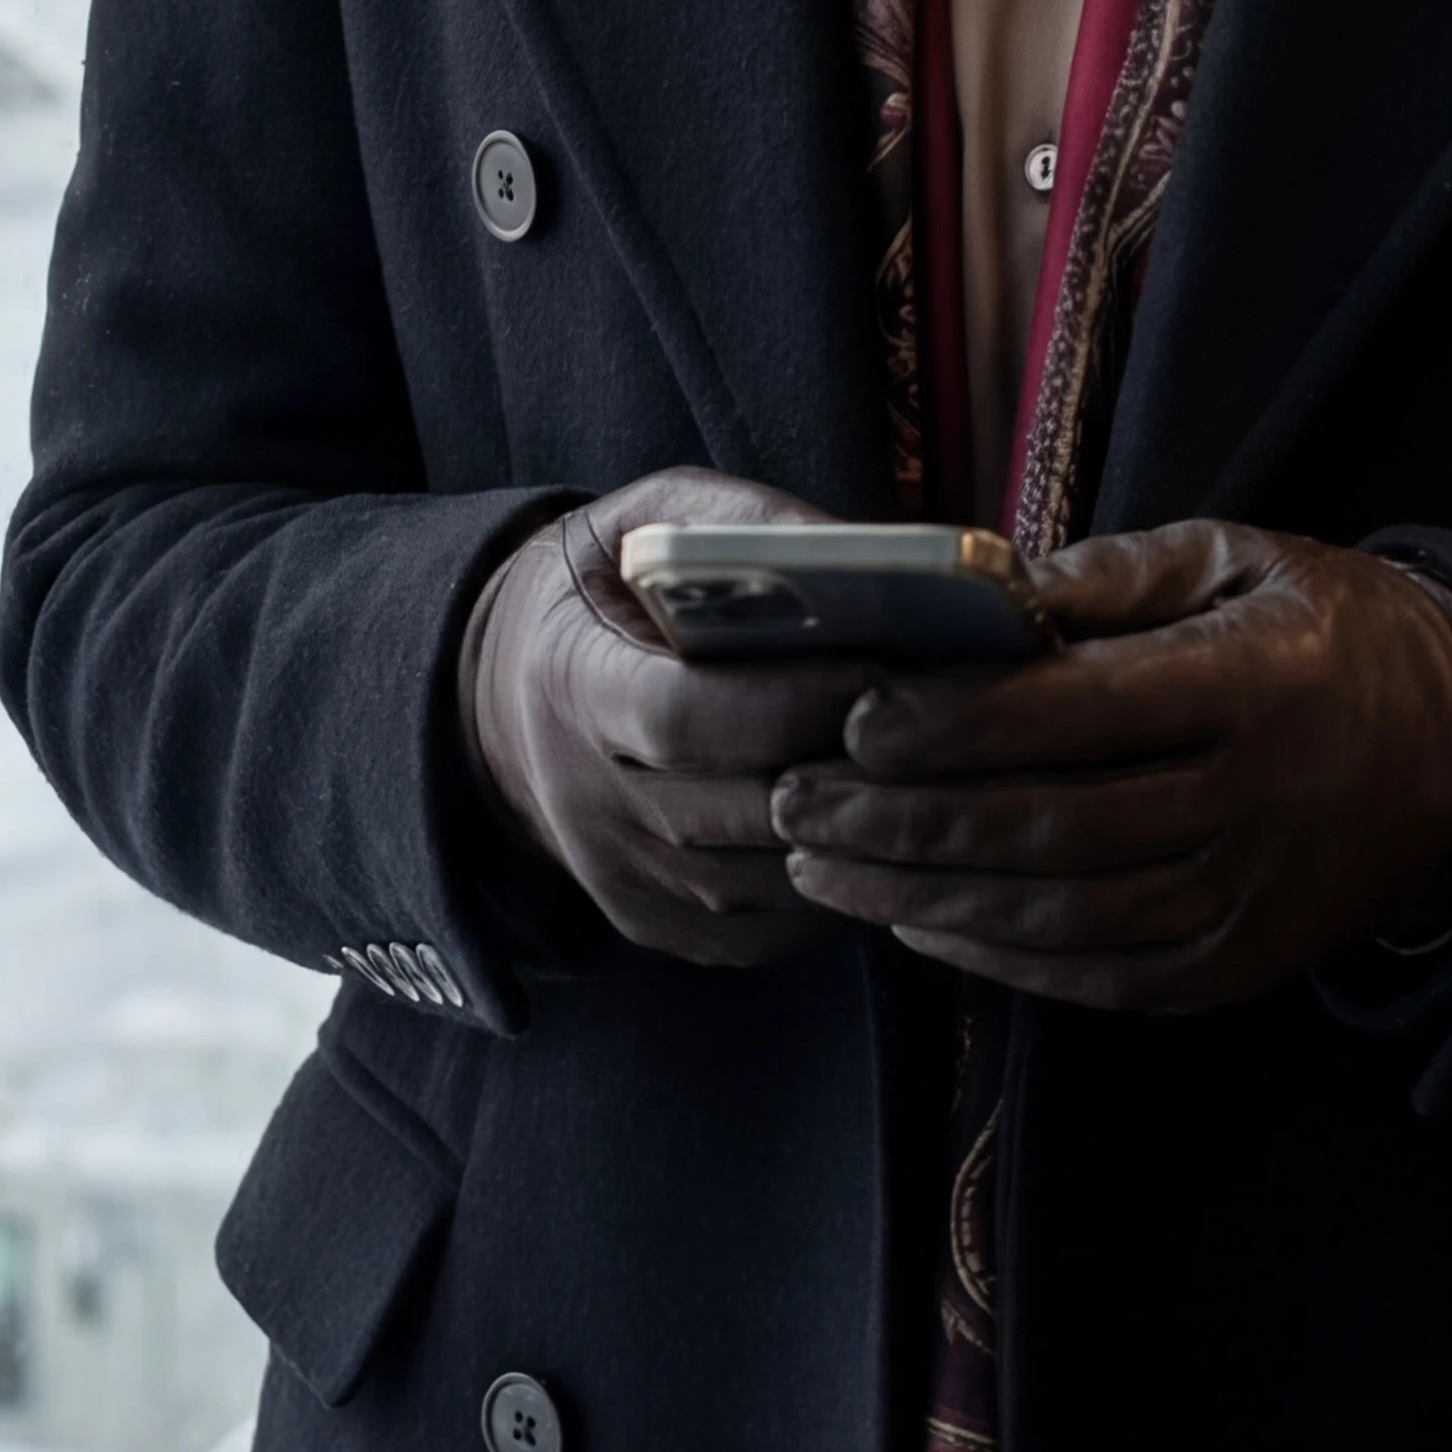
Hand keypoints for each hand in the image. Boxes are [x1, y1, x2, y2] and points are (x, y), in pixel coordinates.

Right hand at [458, 470, 881, 967]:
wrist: (501, 702)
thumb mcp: (644, 519)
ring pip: (779, 880)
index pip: (688, 717)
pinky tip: (875, 817)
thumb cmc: (599, 593)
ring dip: (866, 830)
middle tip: (950, 721)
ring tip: (930, 768)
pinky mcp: (663, 932)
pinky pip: (780, 925)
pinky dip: (841, 877)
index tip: (889, 663)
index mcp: (573, 684)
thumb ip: (743, 525)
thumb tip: (871, 558)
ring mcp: (627, 883)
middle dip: (860, 768)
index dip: (794, 701)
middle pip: (751, 810)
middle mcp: (590, 803)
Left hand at [769, 517, 1451, 1012]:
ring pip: (1061, 916)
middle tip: (795, 803)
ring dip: (926, 896)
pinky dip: (999, 958)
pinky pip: (1100, 976)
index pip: (1077, 713)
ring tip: (823, 864)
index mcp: (1252, 685)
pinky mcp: (1239, 966)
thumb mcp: (1235, 557)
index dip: (956, 723)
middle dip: (905, 820)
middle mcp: (1253, 806)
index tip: (855, 719)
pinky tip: (917, 919)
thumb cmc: (1322, 629)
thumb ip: (1109, 576)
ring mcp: (1248, 902)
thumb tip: (978, 592)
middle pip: (1050, 827)